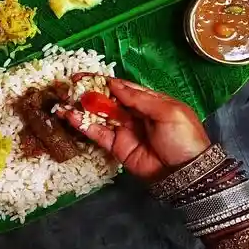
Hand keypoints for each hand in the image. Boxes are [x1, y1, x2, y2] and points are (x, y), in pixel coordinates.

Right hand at [58, 78, 209, 182]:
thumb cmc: (183, 138)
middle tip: (70, 85)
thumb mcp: (167, 111)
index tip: (86, 75)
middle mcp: (133, 113)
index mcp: (149, 101)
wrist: (186, 173)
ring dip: (81, 107)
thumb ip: (139, 98)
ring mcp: (123, 130)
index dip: (105, 81)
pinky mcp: (116, 146)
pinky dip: (83, 125)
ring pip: (98, 115)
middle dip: (89, 92)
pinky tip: (70, 117)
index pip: (123, 87)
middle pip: (107, 99)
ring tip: (63, 100)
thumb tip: (114, 84)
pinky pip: (97, 133)